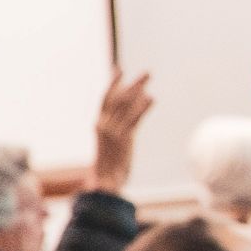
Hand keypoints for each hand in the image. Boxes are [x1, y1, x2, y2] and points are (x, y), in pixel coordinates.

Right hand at [84, 71, 154, 194]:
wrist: (105, 180)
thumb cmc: (110, 163)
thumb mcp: (112, 142)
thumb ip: (118, 128)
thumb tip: (128, 117)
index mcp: (99, 123)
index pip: (105, 98)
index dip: (113, 84)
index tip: (119, 70)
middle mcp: (104, 124)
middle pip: (118, 97)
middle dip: (132, 83)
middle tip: (147, 73)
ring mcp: (113, 130)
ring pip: (125, 104)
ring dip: (139, 90)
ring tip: (150, 80)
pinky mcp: (123, 139)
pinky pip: (133, 119)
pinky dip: (142, 107)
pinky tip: (151, 98)